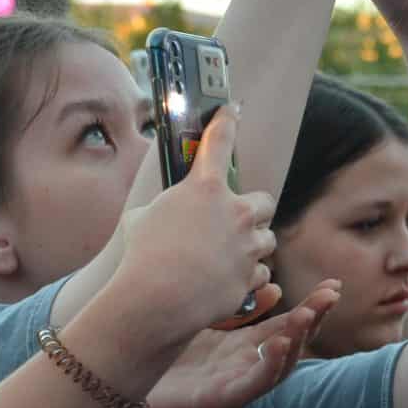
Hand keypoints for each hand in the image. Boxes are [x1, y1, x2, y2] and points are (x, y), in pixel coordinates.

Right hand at [114, 106, 281, 349]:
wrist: (156, 297)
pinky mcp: (251, 276)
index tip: (233, 111)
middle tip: (236, 220)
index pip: (219, 142)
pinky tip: (226, 281)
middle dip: (253, 211)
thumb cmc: (143, 255)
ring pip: (266, 240)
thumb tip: (158, 212)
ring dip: (252, 245)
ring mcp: (247, 245)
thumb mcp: (141, 218)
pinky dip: (247, 276)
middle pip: (264, 201)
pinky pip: (259, 273)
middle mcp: (234, 211)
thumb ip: (162, 209)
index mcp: (204, 188)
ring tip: (229, 257)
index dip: (226, 122)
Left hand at [137, 283, 339, 407]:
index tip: (332, 284)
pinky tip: (278, 343)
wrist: (119, 385)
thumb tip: (270, 281)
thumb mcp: (197, 317)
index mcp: (240, 346)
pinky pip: (255, 384)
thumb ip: (229, 303)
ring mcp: (235, 384)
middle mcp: (244, 365)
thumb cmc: (154, 350)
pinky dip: (271, 365)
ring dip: (298, 339)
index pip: (286, 324)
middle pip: (291, 342)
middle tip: (333, 293)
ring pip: (280, 365)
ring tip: (309, 315)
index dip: (310, 306)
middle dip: (314, 319)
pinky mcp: (222, 400)